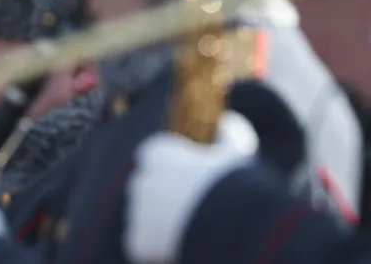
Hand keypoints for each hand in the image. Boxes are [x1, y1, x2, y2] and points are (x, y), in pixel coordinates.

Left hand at [124, 111, 257, 263]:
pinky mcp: (136, 241)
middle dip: (160, 197)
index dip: (169, 169)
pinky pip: (141, 245)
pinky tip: (179, 245)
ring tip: (187, 228)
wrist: (226, 223)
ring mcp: (136, 211)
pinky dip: (155, 248)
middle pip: (146, 188)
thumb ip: (227, 133)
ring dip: (158, 223)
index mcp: (157, 152)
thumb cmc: (232, 183)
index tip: (184, 179)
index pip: (152, 157)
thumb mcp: (235, 152)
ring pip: (143, 217)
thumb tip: (226, 122)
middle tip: (187, 208)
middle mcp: (140, 179)